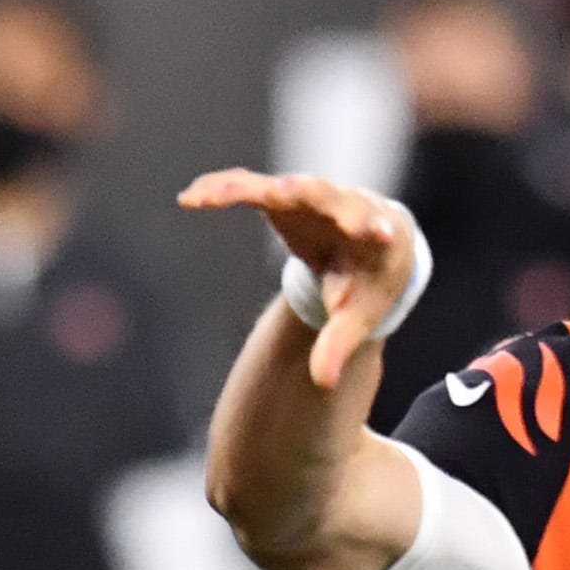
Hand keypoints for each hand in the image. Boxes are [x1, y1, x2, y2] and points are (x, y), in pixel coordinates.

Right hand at [180, 169, 414, 390]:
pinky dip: (223, 190)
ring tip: (210, 197)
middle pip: (322, 195)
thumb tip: (323, 383)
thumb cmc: (368, 280)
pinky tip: (190, 198)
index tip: (379, 232)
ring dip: (247, 189)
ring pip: (278, 186)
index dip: (372, 229)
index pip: (371, 228)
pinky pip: (250, 187)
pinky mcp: (282, 195)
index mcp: (370, 233)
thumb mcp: (358, 316)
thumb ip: (339, 345)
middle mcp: (340, 204)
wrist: (372, 241)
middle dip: (304, 195)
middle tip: (285, 192)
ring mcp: (309, 195)